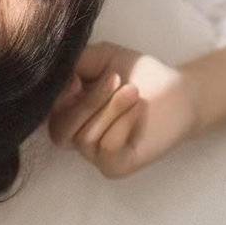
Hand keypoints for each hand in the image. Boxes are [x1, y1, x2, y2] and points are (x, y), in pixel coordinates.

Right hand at [47, 40, 199, 178]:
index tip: (79, 79)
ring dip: (112, 109)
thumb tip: (60, 79)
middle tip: (116, 79)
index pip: (47, 114)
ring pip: (85, 138)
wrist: (178, 91)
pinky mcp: (116, 166)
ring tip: (133, 92)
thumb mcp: (101, 58)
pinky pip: (107, 149)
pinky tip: (137, 111)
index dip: (59, 98)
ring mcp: (96, 154)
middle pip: (62, 128)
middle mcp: (77, 135)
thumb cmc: (137, 73)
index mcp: (69, 111)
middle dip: (90, 101)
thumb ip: (74, 63)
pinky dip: (122, 125)